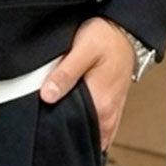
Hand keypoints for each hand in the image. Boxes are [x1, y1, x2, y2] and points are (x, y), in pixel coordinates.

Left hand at [39, 16, 134, 150]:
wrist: (123, 31)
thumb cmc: (105, 38)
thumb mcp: (82, 50)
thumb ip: (66, 74)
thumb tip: (47, 96)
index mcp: (101, 104)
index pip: (75, 132)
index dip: (56, 129)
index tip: (42, 122)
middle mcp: (108, 114)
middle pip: (80, 134)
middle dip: (63, 130)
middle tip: (46, 117)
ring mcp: (111, 113)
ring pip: (88, 132)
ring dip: (73, 126)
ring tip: (57, 112)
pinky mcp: (111, 107)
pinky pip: (95, 126)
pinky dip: (82, 123)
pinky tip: (70, 111)